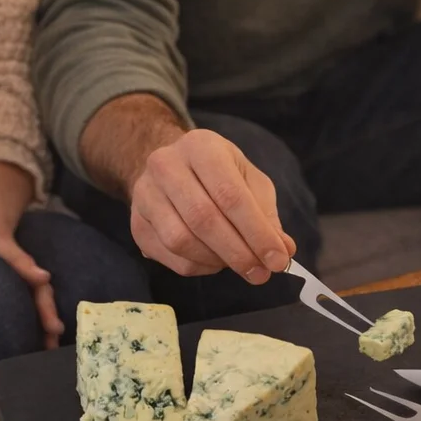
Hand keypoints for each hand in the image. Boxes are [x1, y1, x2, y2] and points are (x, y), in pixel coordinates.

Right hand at [129, 128, 295, 282]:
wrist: (171, 168)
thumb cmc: (217, 174)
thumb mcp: (248, 181)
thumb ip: (266, 215)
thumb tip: (283, 250)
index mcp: (201, 147)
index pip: (230, 194)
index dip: (256, 232)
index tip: (278, 260)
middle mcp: (166, 165)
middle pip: (203, 218)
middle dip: (238, 252)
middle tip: (261, 274)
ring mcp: (145, 194)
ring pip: (180, 240)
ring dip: (216, 261)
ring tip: (239, 264)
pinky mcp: (136, 223)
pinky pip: (169, 256)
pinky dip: (198, 266)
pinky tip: (215, 262)